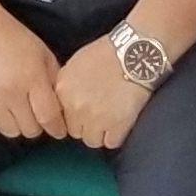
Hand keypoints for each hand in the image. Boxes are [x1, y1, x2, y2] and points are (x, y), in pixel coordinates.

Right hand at [0, 7, 65, 138]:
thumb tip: (63, 106)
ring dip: (19, 125)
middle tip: (38, 114)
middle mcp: (11, 91)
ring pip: (12, 132)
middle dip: (39, 125)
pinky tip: (5, 109)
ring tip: (21, 111)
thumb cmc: (12, 36)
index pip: (49, 117)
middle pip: (31, 130)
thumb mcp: (42, 52)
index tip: (60, 129)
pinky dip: (1, 122)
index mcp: (32, 77)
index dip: (58, 128)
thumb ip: (54, 79)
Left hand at [56, 35, 154, 150]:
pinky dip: (117, 135)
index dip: (73, 115)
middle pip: (76, 131)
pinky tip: (122, 121)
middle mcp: (75, 107)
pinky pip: (111, 142)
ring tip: (112, 116)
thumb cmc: (107, 53)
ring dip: (101, 132)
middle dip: (87, 125)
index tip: (84, 110)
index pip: (61, 117)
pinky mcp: (116, 126)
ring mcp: (95, 119)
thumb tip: (65, 102)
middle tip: (101, 112)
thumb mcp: (76, 64)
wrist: (134, 53)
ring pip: (92, 140)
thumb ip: (66, 86)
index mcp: (62, 90)